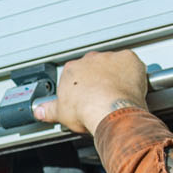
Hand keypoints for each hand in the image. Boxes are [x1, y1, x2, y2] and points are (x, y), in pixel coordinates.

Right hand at [34, 50, 149, 134]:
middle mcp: (90, 60)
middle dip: (99, 78)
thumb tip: (39, 111)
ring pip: (113, 63)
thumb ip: (49, 110)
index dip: (82, 85)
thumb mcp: (61, 113)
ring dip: (116, 74)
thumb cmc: (86, 110)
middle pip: (95, 66)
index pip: (76, 73)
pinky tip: (133, 85)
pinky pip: (131, 62)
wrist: (108, 109)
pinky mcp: (127, 59)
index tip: (87, 95)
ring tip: (119, 92)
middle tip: (103, 95)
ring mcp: (109, 59)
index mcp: (72, 69)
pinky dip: (133, 71)